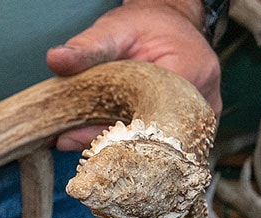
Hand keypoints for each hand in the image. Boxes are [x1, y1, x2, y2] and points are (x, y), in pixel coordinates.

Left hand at [46, 0, 221, 151]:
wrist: (170, 25)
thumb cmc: (147, 26)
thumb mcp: (116, 29)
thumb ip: (88, 47)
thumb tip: (57, 59)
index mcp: (192, 74)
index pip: (147, 118)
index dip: (107, 131)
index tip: (71, 136)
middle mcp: (203, 105)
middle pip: (150, 140)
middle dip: (106, 144)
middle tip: (65, 142)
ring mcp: (200, 124)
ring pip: (153, 149)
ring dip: (116, 148)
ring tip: (76, 144)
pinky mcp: (190, 133)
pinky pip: (157, 148)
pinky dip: (128, 147)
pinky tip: (99, 145)